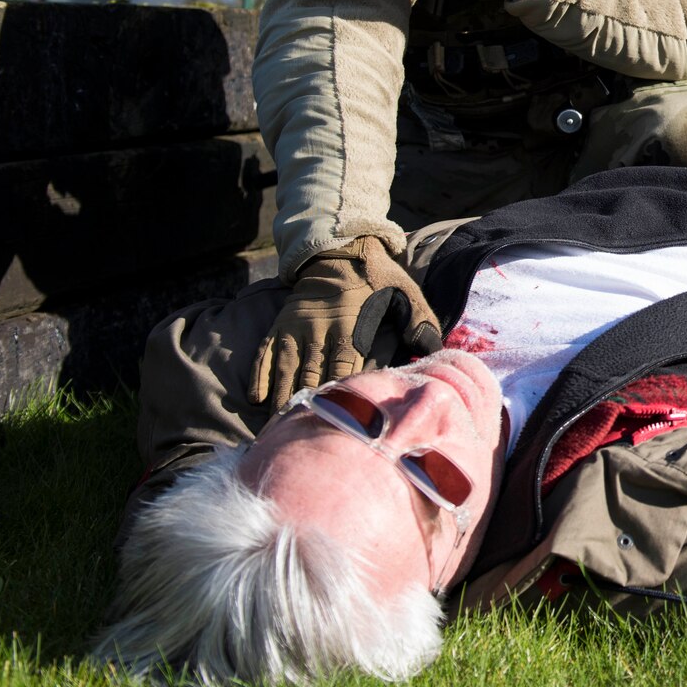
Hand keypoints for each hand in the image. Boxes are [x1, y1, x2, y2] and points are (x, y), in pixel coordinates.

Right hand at [247, 235, 443, 411]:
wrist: (342, 247)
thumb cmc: (380, 276)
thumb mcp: (406, 292)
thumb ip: (419, 321)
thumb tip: (430, 350)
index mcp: (352, 328)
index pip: (345, 372)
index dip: (340, 399)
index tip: (338, 426)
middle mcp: (321, 331)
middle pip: (311, 377)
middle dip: (308, 408)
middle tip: (301, 440)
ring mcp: (297, 328)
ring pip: (287, 370)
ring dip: (282, 399)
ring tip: (277, 429)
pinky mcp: (281, 323)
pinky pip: (266, 351)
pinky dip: (260, 374)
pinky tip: (256, 397)